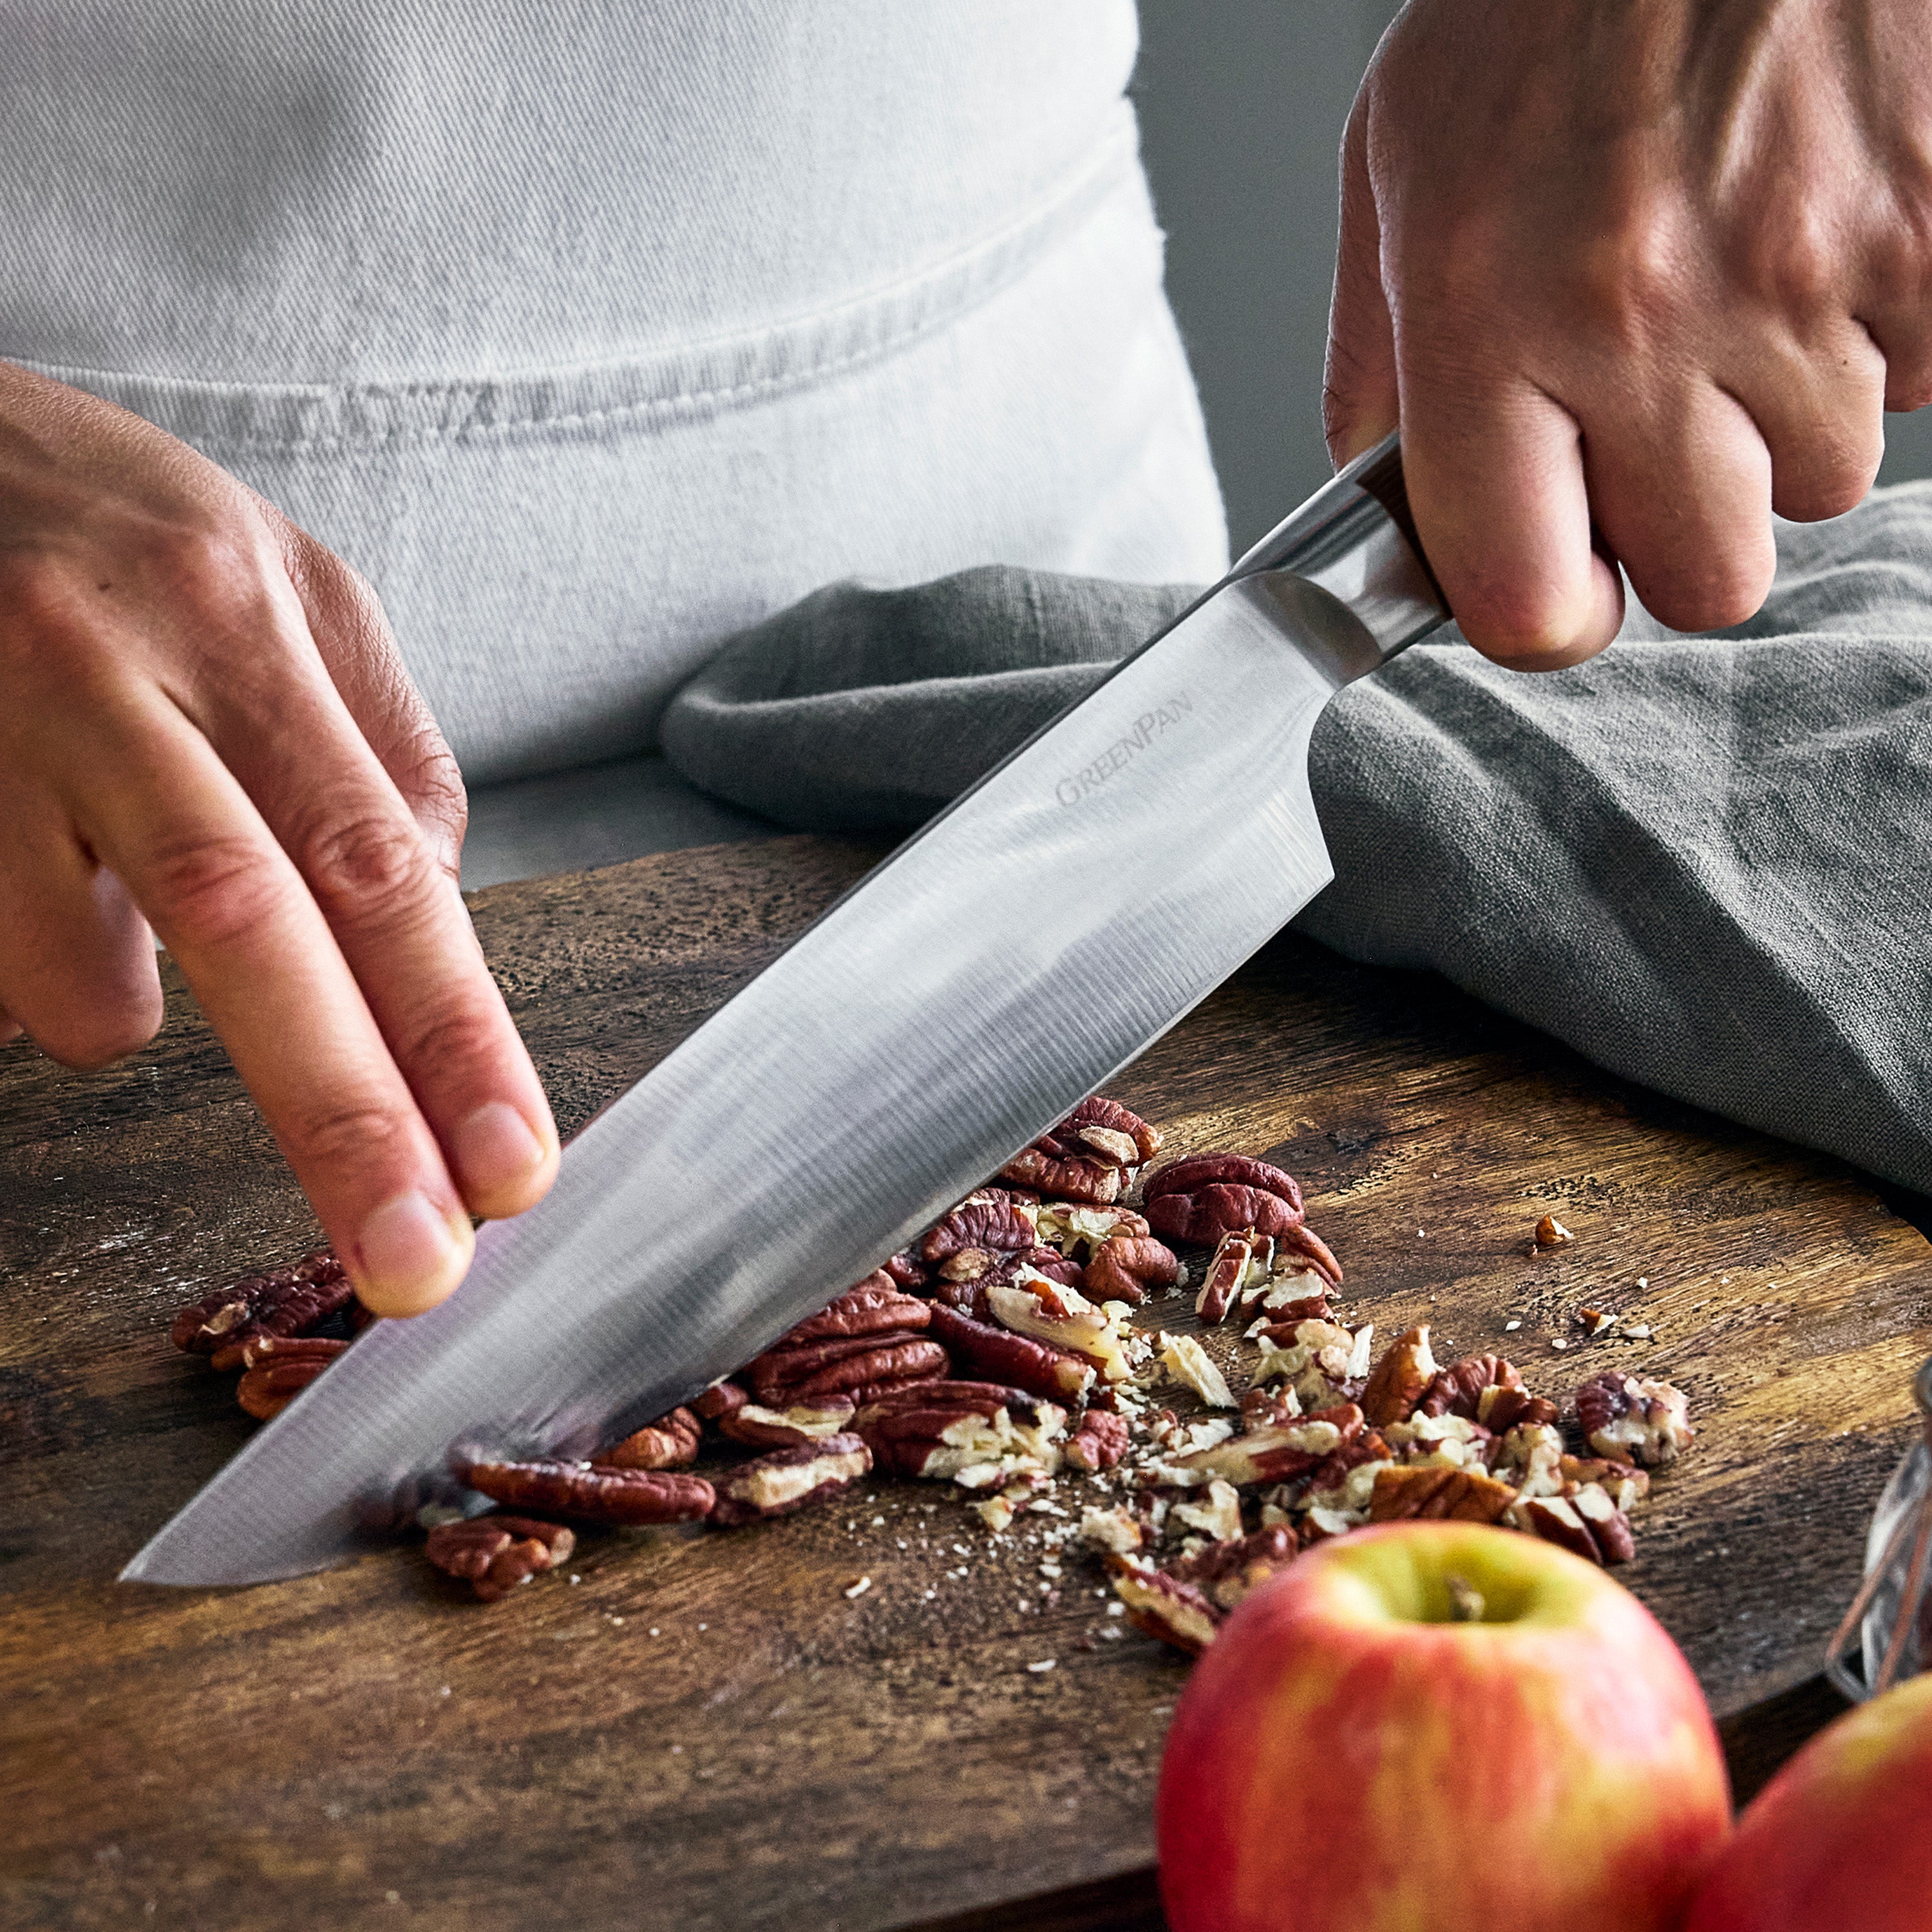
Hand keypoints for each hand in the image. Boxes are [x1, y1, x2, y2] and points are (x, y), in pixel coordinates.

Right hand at [0, 362, 557, 1312]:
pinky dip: (33, 951)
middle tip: (416, 1266)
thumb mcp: (278, 588)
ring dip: (115, 1006)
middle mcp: (120, 663)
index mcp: (253, 620)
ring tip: (91, 900)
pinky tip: (15, 851)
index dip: (454, 1034)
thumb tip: (426, 907)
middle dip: (348, 1120)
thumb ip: (373, 751)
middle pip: (256, 929)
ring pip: (82, 978)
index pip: (381, 865)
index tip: (511, 1167)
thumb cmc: (106, 525)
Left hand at [1324, 0, 1930, 665]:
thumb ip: (1378, 353)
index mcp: (1489, 313)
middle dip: (1687, 524)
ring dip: (1780, 421)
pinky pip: (1916, 382)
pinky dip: (1873, 336)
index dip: (1549, 615)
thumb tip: (1374, 486)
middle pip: (1707, 578)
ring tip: (1739, 285)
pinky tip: (1815, 237)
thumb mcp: (1401, 158)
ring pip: (1820, 484)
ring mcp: (1807, 282)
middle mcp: (1645, 317)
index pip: (1527, 600)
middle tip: (1663, 422)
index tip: (1559, 583)